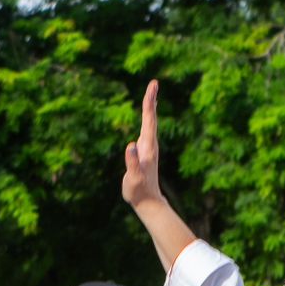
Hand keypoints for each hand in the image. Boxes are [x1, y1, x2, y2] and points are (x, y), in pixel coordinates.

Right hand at [121, 81, 164, 207]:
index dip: (150, 103)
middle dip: (151, 100)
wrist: (148, 202)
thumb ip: (133, 162)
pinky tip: (146, 117)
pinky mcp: (145, 152)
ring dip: (150, 107)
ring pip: (150, 123)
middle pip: (151, 118)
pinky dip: (147, 119)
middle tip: (154, 83)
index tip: (153, 87)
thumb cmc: (139, 191)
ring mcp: (148, 148)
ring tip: (151, 94)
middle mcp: (150, 145)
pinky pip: (146, 130)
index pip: (149, 121)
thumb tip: (131, 146)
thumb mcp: (133, 178)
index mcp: (148, 147)